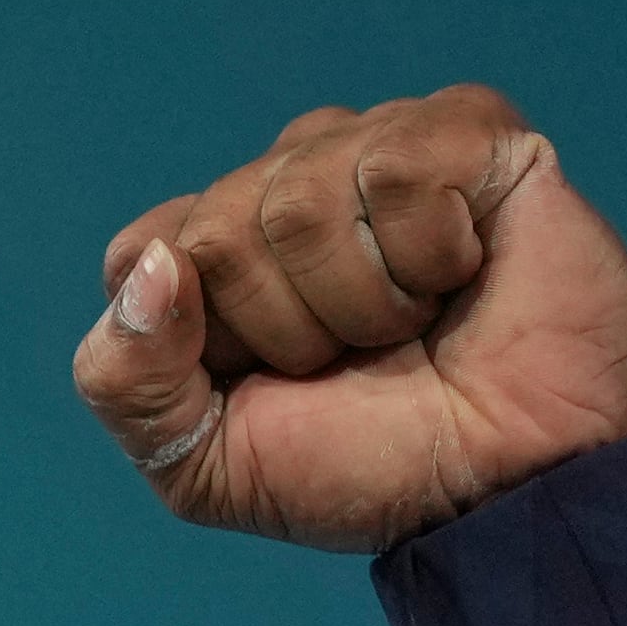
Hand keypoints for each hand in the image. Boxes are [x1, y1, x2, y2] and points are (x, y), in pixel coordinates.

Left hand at [71, 84, 626, 551]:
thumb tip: (154, 267)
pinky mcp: (471, 136)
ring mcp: (378, 149)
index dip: (198, 336)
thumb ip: (125, 380)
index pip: (143, 249)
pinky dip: (429, 251)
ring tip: (417, 325)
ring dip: (362, 301)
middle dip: (286, 328)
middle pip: (217, 227)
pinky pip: (397, 169)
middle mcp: (291, 185)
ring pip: (302, 195)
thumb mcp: (204, 464)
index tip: (268, 381)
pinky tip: (466, 274)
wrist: (501, 489)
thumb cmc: (366, 469)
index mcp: (220, 252)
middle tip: (359, 361)